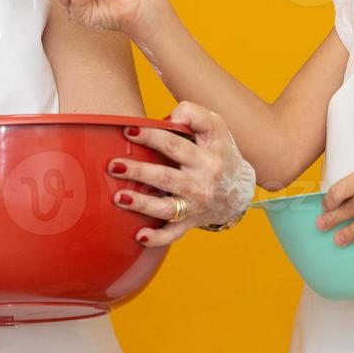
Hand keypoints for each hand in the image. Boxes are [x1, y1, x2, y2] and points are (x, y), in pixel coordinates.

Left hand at [107, 100, 255, 246]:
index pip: (175, 144)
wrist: (240, 189)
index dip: (151, 136)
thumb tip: (167, 118)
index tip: (128, 131)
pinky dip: (157, 238)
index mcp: (207, 156)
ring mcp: (196, 204)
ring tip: (119, 197)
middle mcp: (202, 182)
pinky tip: (140, 236)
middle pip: (166, 176)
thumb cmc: (220, 151)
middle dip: (138, 171)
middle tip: (113, 165)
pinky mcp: (190, 222)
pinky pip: (173, 233)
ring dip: (142, 203)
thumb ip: (194, 114)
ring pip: (166, 207)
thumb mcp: (216, 127)